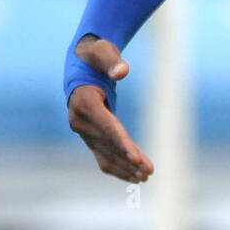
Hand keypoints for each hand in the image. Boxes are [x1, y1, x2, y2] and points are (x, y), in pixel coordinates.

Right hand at [67, 35, 153, 182]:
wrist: (80, 62)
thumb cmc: (96, 55)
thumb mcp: (103, 52)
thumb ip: (112, 61)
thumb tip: (122, 71)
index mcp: (85, 102)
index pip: (107, 127)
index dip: (122, 143)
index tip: (136, 159)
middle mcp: (80, 120)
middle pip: (108, 144)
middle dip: (128, 159)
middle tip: (149, 172)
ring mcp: (82, 130)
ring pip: (104, 154)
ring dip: (124, 168)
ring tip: (146, 177)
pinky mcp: (88, 135)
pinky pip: (102, 155)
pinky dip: (117, 166)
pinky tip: (132, 176)